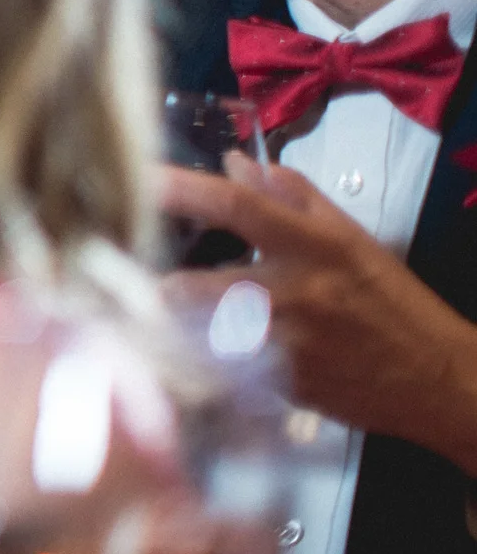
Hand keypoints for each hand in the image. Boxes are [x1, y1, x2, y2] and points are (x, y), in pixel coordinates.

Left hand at [160, 158, 476, 470]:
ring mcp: (284, 348)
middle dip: (153, 283)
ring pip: (200, 334)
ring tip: (142, 313)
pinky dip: (199, 357)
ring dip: (170, 324)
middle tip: (117, 272)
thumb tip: (236, 164)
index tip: (137, 178)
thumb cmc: (392, 303)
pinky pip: (221, 370)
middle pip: (199, 285)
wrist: (436, 381)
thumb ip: (293, 196)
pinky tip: (182, 352)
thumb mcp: (352, 238)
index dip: (180, 189)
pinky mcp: (279, 389)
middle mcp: (295, 295)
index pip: (236, 207)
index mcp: (314, 247)